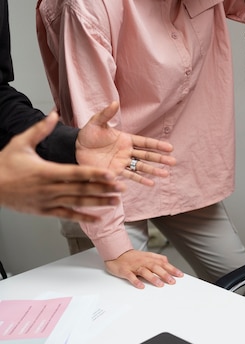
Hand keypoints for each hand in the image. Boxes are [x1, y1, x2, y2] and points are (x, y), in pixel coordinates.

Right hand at [0, 112, 123, 221]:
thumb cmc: (5, 164)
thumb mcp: (20, 143)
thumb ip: (40, 129)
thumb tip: (54, 114)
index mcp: (46, 171)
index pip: (76, 173)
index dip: (94, 175)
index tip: (110, 175)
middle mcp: (49, 188)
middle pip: (81, 189)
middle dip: (103, 189)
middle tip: (122, 188)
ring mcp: (47, 201)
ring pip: (78, 203)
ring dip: (98, 203)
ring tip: (116, 202)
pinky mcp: (45, 211)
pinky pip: (68, 215)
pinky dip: (83, 217)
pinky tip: (98, 218)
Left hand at [76, 102, 176, 185]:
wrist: (75, 148)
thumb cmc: (87, 134)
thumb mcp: (96, 122)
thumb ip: (107, 114)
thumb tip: (115, 102)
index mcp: (126, 139)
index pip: (145, 143)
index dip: (157, 145)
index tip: (170, 148)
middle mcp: (127, 151)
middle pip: (147, 156)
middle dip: (160, 159)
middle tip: (173, 162)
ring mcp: (122, 162)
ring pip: (141, 167)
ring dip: (154, 171)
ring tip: (165, 174)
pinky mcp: (115, 171)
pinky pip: (130, 176)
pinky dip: (140, 180)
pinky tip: (151, 183)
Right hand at [105, 249, 183, 288]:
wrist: (116, 252)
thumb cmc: (133, 256)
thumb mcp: (147, 256)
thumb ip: (158, 259)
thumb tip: (169, 264)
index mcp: (149, 258)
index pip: (163, 263)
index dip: (172, 269)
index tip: (180, 275)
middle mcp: (143, 262)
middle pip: (155, 267)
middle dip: (165, 274)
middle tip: (172, 281)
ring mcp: (134, 266)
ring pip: (144, 271)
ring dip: (153, 278)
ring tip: (160, 284)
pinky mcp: (125, 271)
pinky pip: (131, 276)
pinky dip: (136, 281)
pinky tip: (141, 286)